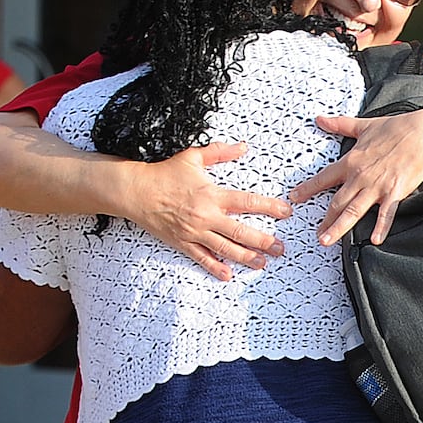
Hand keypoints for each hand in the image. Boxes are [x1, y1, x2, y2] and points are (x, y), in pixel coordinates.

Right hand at [123, 142, 290, 282]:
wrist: (136, 191)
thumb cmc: (164, 174)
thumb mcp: (192, 157)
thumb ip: (219, 153)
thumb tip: (243, 147)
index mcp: (212, 194)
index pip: (247, 202)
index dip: (269, 207)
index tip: (286, 212)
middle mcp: (206, 216)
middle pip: (241, 232)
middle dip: (263, 241)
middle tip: (280, 249)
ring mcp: (194, 232)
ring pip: (225, 249)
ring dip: (245, 257)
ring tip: (262, 263)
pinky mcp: (182, 242)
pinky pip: (201, 258)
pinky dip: (214, 268)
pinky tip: (227, 275)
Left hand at [294, 110, 422, 245]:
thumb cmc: (396, 128)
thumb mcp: (363, 126)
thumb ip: (340, 125)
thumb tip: (320, 119)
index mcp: (352, 161)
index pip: (324, 178)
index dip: (308, 189)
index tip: (294, 198)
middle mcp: (361, 176)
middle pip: (337, 202)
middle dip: (324, 220)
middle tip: (315, 235)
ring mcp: (378, 186)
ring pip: (354, 210)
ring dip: (339, 227)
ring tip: (327, 241)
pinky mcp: (396, 192)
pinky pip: (387, 213)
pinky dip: (381, 226)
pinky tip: (375, 240)